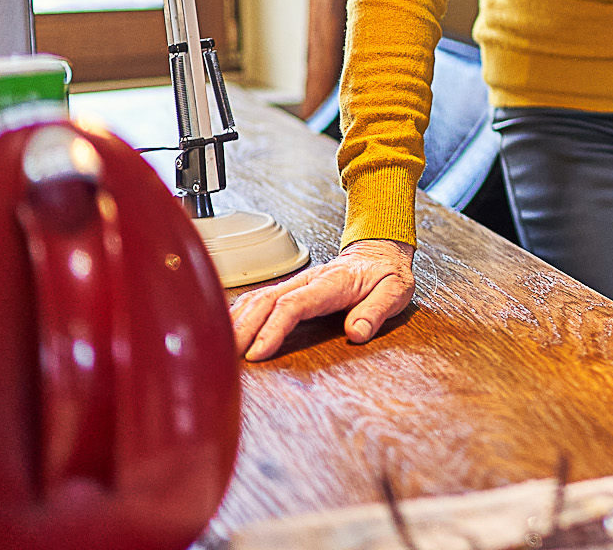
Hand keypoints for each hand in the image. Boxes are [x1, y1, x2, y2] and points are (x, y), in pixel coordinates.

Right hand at [229, 238, 415, 360]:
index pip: (293, 304)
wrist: (380, 252)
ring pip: (256, 298)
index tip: (257, 352)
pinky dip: (238, 314)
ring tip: (218, 350)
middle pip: (265, 302)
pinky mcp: (289, 289)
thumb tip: (356, 332)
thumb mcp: (395, 291)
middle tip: (226, 359)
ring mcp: (295, 283)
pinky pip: (258, 298)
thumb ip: (377, 311)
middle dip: (242, 330)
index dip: (272, 328)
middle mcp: (307, 280)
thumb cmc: (385, 274)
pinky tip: (226, 331)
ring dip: (235, 322)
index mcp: (331, 283)